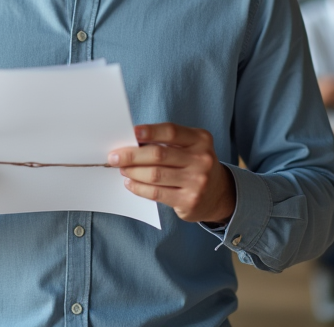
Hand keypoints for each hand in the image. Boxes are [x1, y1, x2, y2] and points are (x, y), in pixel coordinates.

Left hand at [109, 123, 235, 223]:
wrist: (219, 194)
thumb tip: (132, 142)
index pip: (171, 132)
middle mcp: (201, 159)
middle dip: (132, 155)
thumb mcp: (190, 147)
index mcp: (201, 140)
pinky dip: (139, 188)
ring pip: (155, 175)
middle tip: (114, 157)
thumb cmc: (195, 164)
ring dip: (133, 172)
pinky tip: (130, 183)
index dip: (150, 131)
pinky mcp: (189, 201)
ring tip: (121, 169)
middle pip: (159, 155)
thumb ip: (167, 142)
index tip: (132, 132)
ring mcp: (197, 182)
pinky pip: (156, 193)